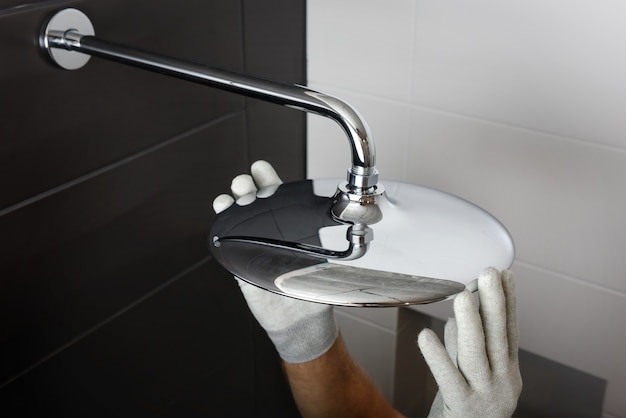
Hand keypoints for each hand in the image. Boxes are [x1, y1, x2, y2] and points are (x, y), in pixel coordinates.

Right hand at [213, 161, 337, 363]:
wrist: (298, 320)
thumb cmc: (314, 289)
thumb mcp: (326, 260)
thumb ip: (332, 242)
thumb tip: (352, 219)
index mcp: (291, 225)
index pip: (278, 196)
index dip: (268, 179)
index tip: (260, 168)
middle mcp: (270, 230)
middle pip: (253, 201)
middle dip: (246, 186)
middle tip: (245, 182)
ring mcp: (253, 244)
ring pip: (237, 216)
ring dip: (230, 202)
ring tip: (230, 196)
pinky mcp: (239, 261)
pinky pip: (227, 239)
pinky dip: (221, 223)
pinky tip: (220, 212)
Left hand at [417, 267, 521, 417]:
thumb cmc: (469, 406)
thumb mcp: (475, 373)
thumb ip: (466, 344)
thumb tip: (459, 314)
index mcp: (508, 370)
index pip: (511, 331)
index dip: (510, 301)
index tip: (506, 274)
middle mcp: (502, 382)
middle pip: (499, 339)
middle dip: (495, 303)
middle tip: (489, 273)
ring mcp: (484, 396)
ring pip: (477, 356)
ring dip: (472, 324)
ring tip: (463, 297)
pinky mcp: (462, 407)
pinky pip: (448, 379)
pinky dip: (437, 356)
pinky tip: (425, 335)